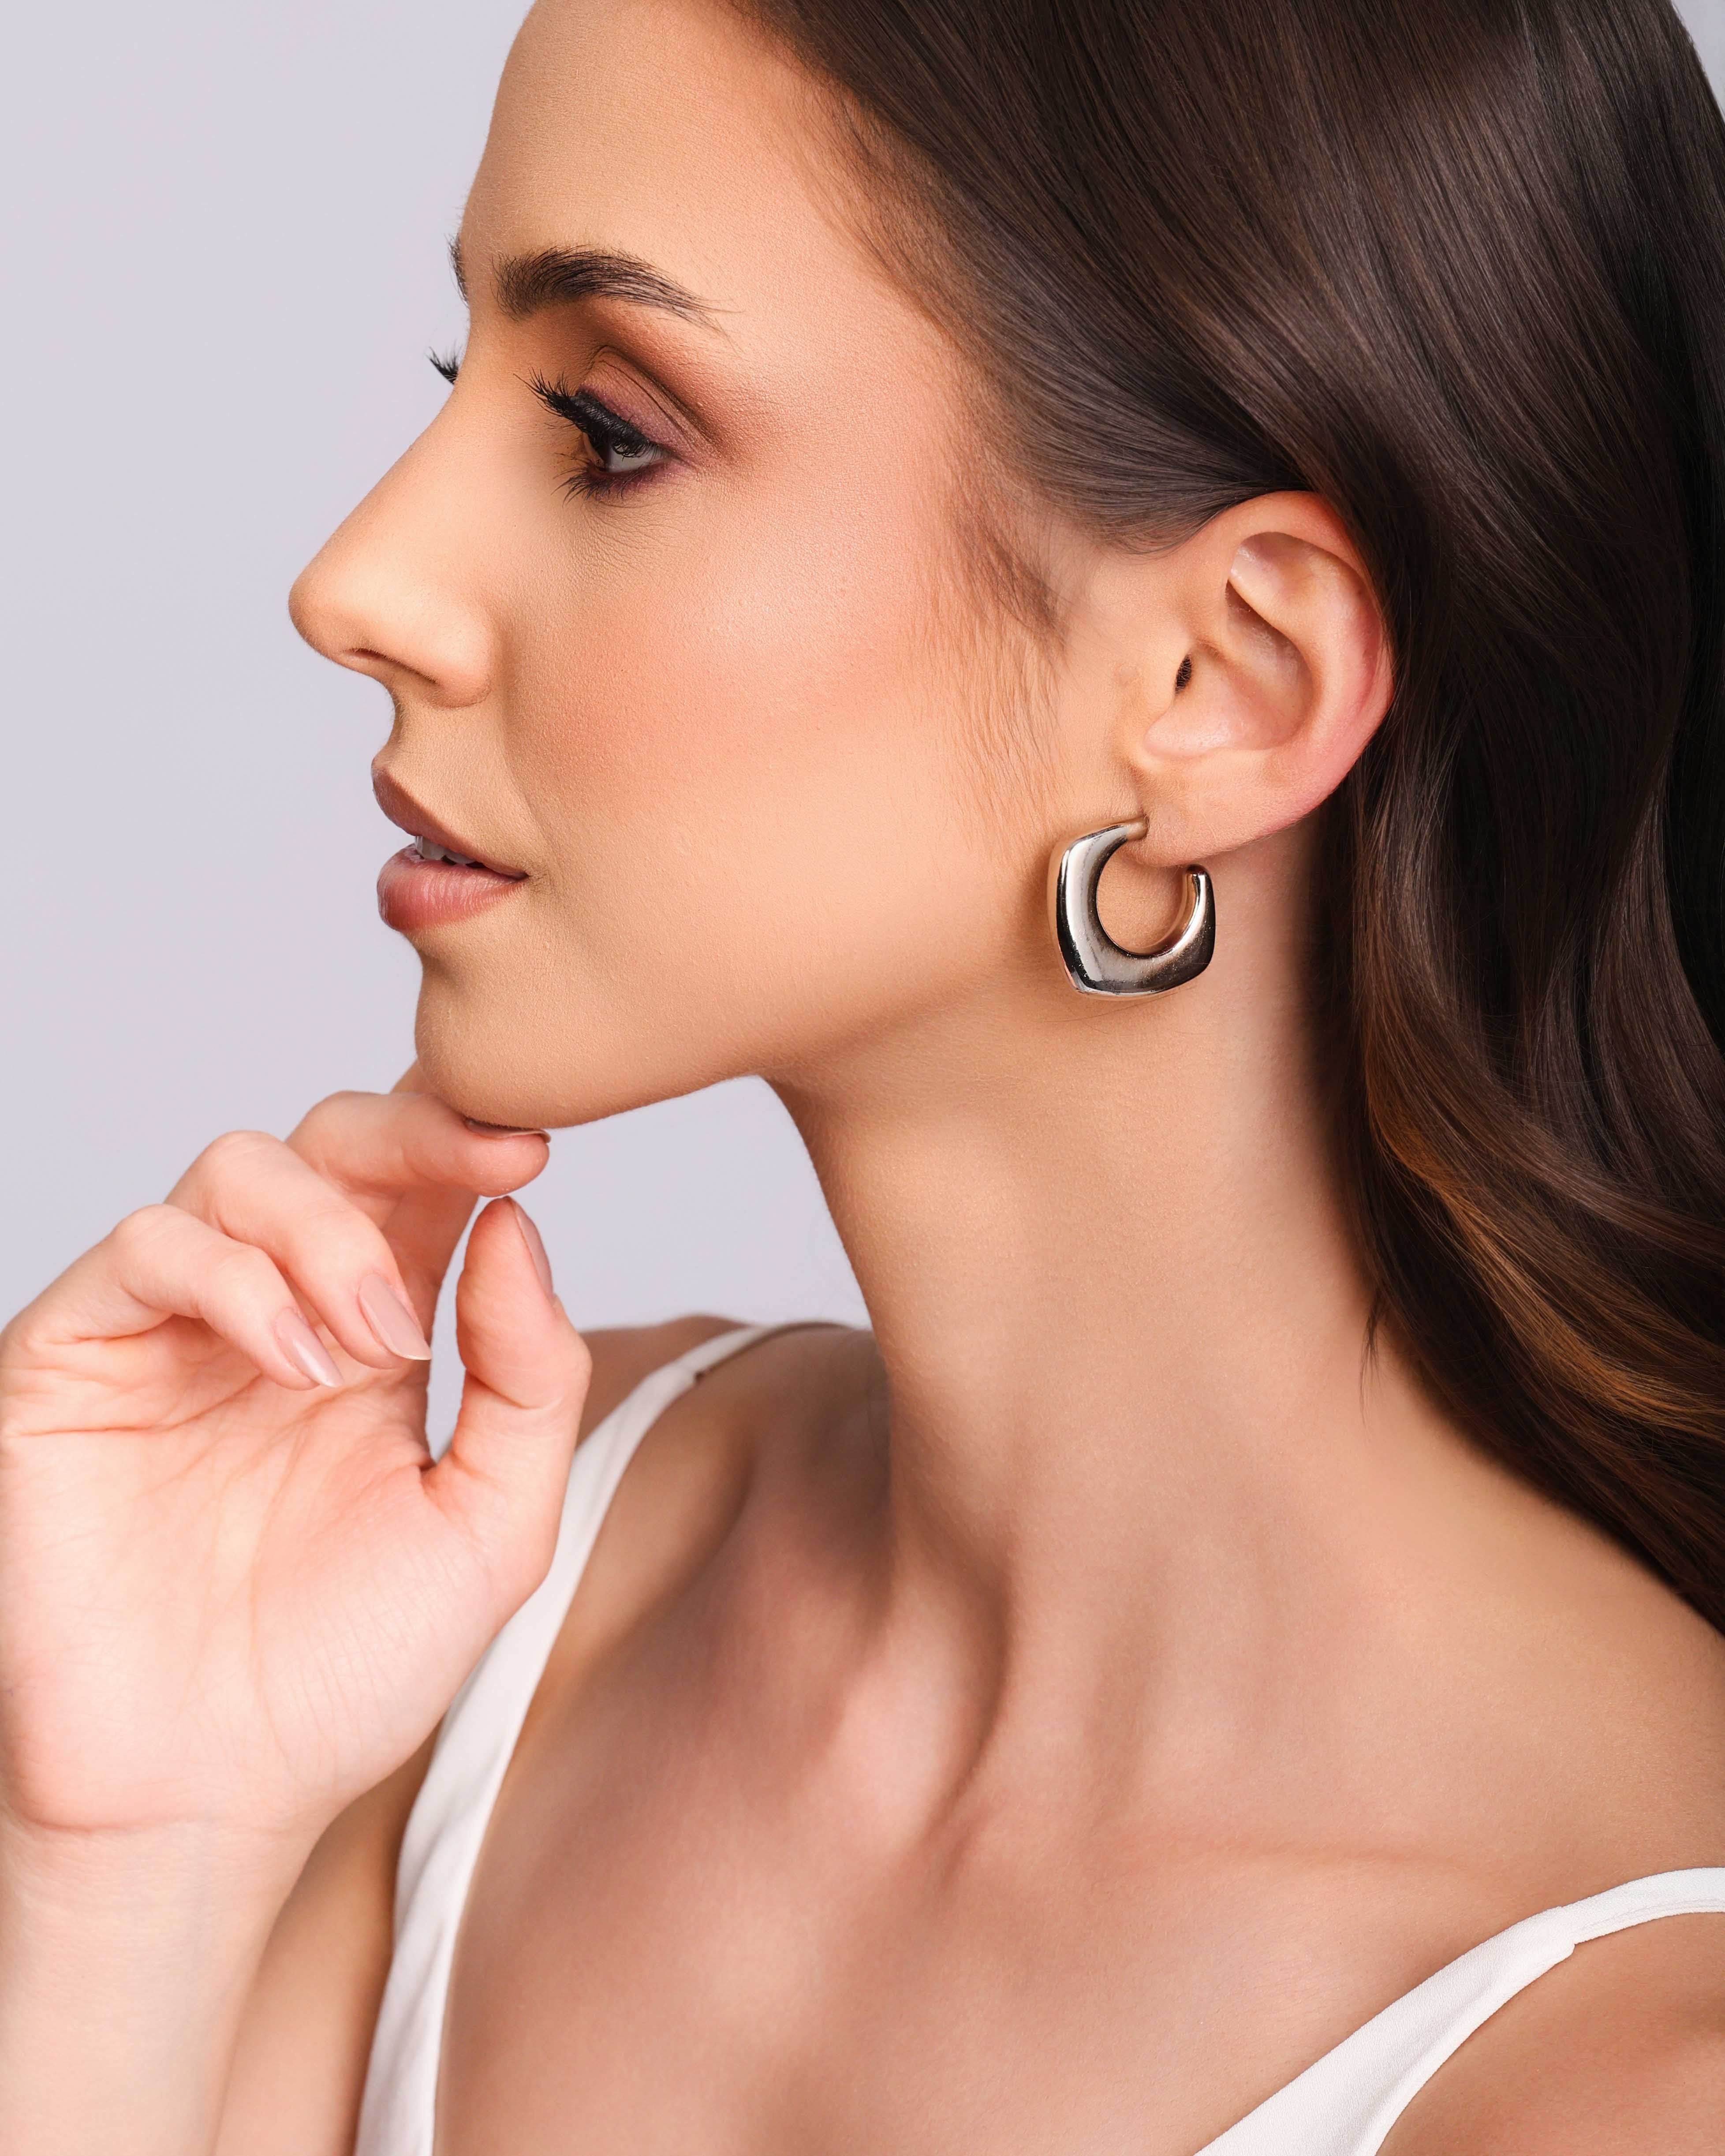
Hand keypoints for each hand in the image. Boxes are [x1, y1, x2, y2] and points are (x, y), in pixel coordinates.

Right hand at [0, 1074, 589, 1862]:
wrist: (208, 1796)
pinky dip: (237, 1278)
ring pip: (241, 1167)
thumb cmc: (341, 1674)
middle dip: (416, 1135)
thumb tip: (515, 1227)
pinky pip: (149, 1246)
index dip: (470, 1138)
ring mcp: (176, 1331)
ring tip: (374, 1345)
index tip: (534, 1149)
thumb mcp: (490, 1525)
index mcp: (377, 1337)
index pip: (419, 1186)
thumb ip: (529, 1375)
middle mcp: (278, 1313)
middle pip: (335, 1142)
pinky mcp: (77, 1358)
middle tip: (486, 1175)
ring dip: (331, 1229)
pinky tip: (293, 1363)